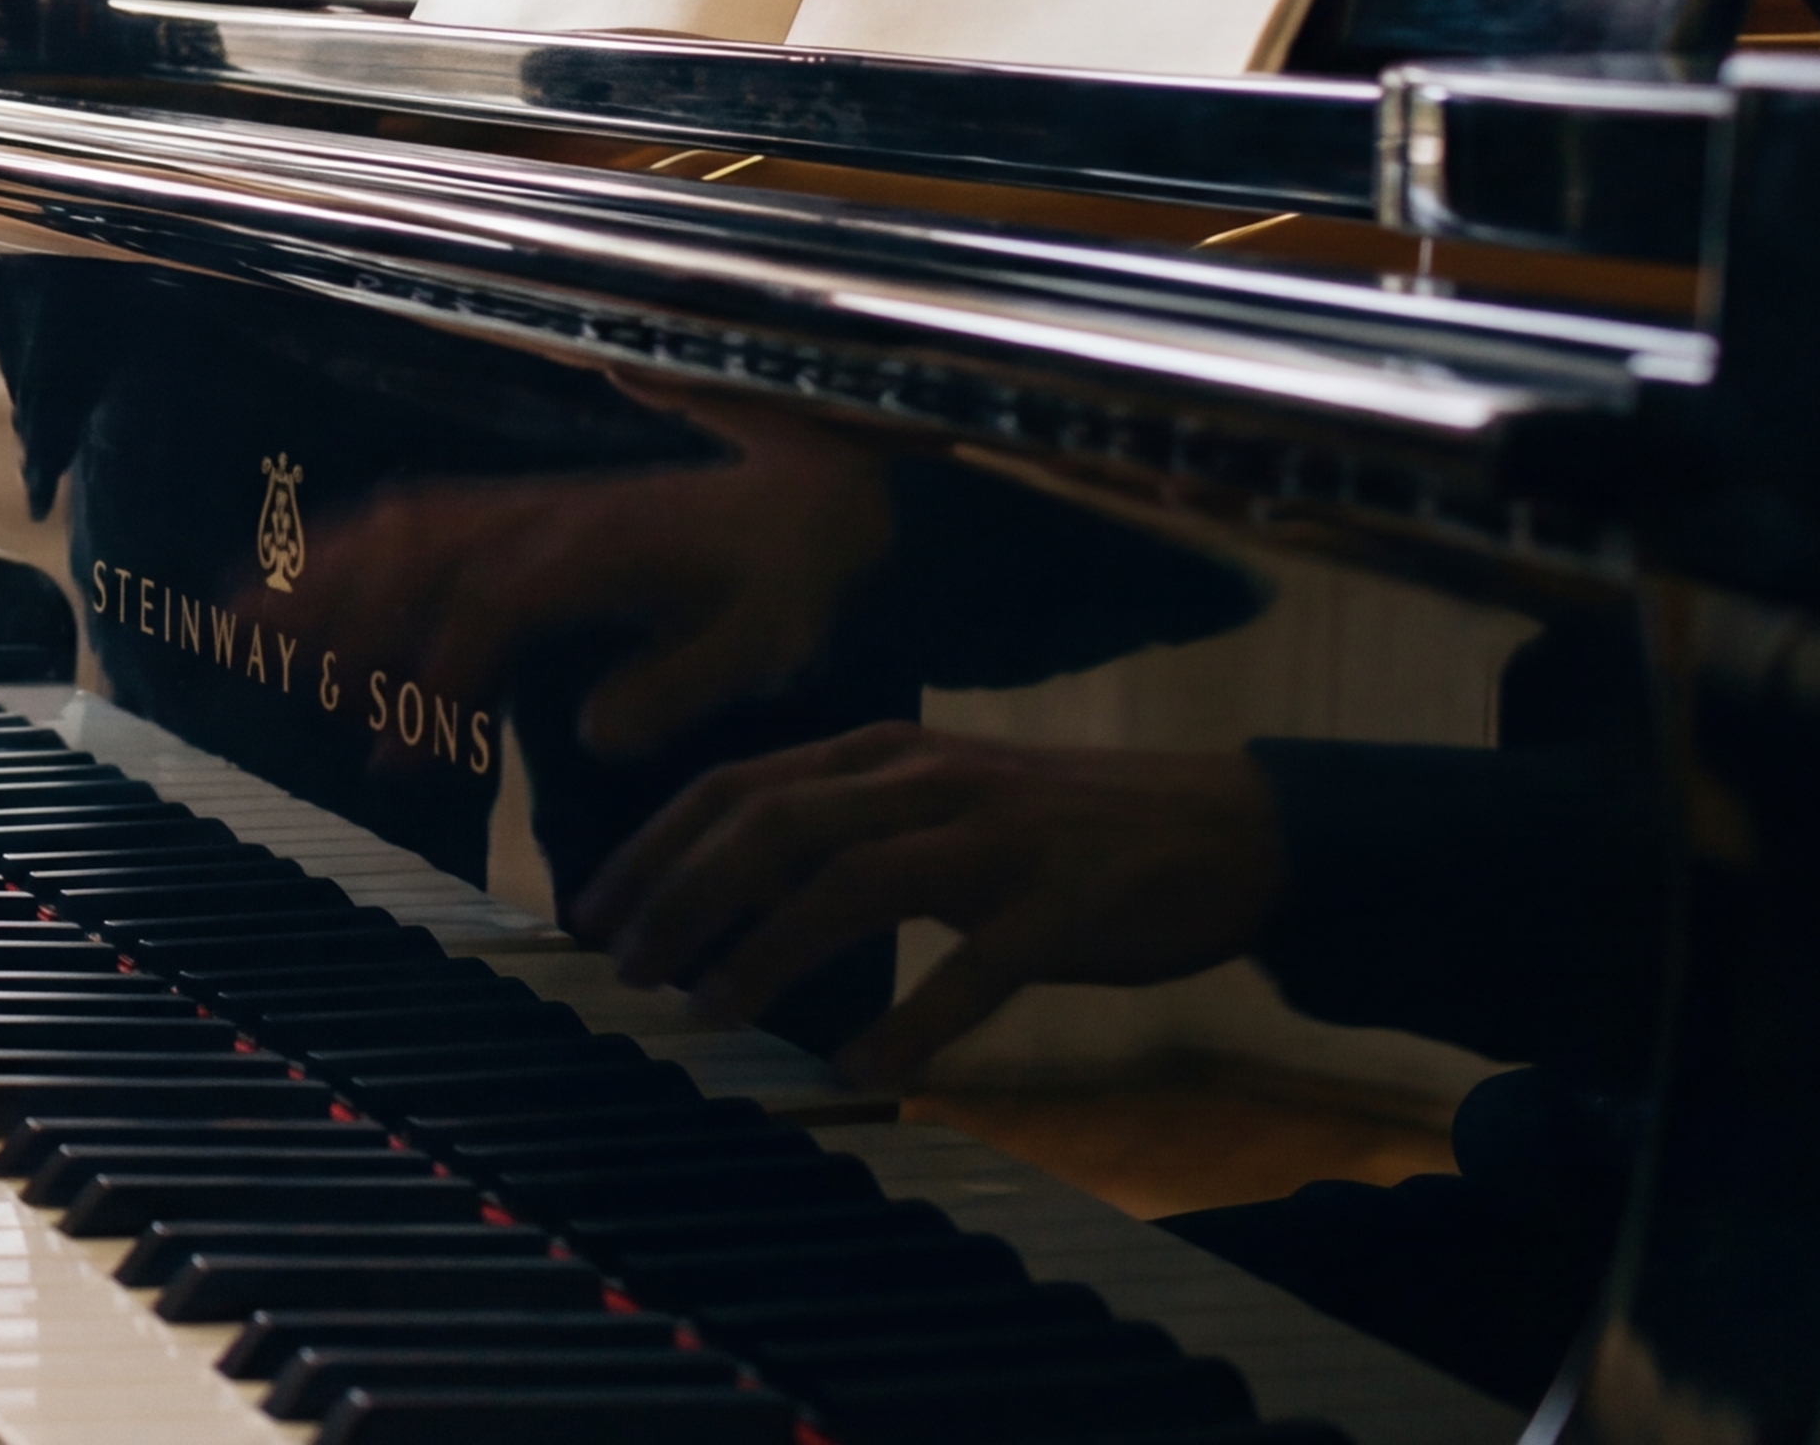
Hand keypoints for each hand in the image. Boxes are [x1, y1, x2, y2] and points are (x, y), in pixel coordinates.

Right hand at [263, 388, 897, 767]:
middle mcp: (536, 520)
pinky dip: (342, 542)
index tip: (393, 758)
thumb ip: (677, 684)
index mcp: (589, 554)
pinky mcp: (510, 510)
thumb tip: (596, 732)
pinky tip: (294, 574)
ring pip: (392, 534)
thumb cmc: (777, 583)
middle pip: (408, 557)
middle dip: (324, 612)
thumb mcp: (759, 644)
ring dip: (313, 574)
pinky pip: (410, 517)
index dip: (430, 683)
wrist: (799, 499)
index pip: (484, 613)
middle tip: (251, 669)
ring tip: (235, 622)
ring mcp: (517, 508)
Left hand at [571, 723, 1286, 1084]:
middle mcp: (926, 782)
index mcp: (883, 753)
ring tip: (708, 1012)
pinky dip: (910, 1021)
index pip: (736, 787)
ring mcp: (997, 842)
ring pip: (852, 887)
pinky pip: (973, 971)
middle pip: (771, 827)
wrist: (1228, 826)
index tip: (591, 911)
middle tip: (624, 966)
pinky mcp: (1064, 909)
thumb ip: (844, 824)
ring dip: (766, 951)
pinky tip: (858, 1067)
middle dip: (682, 896)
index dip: (654, 849)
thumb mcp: (938, 798)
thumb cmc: (1062, 827)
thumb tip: (728, 881)